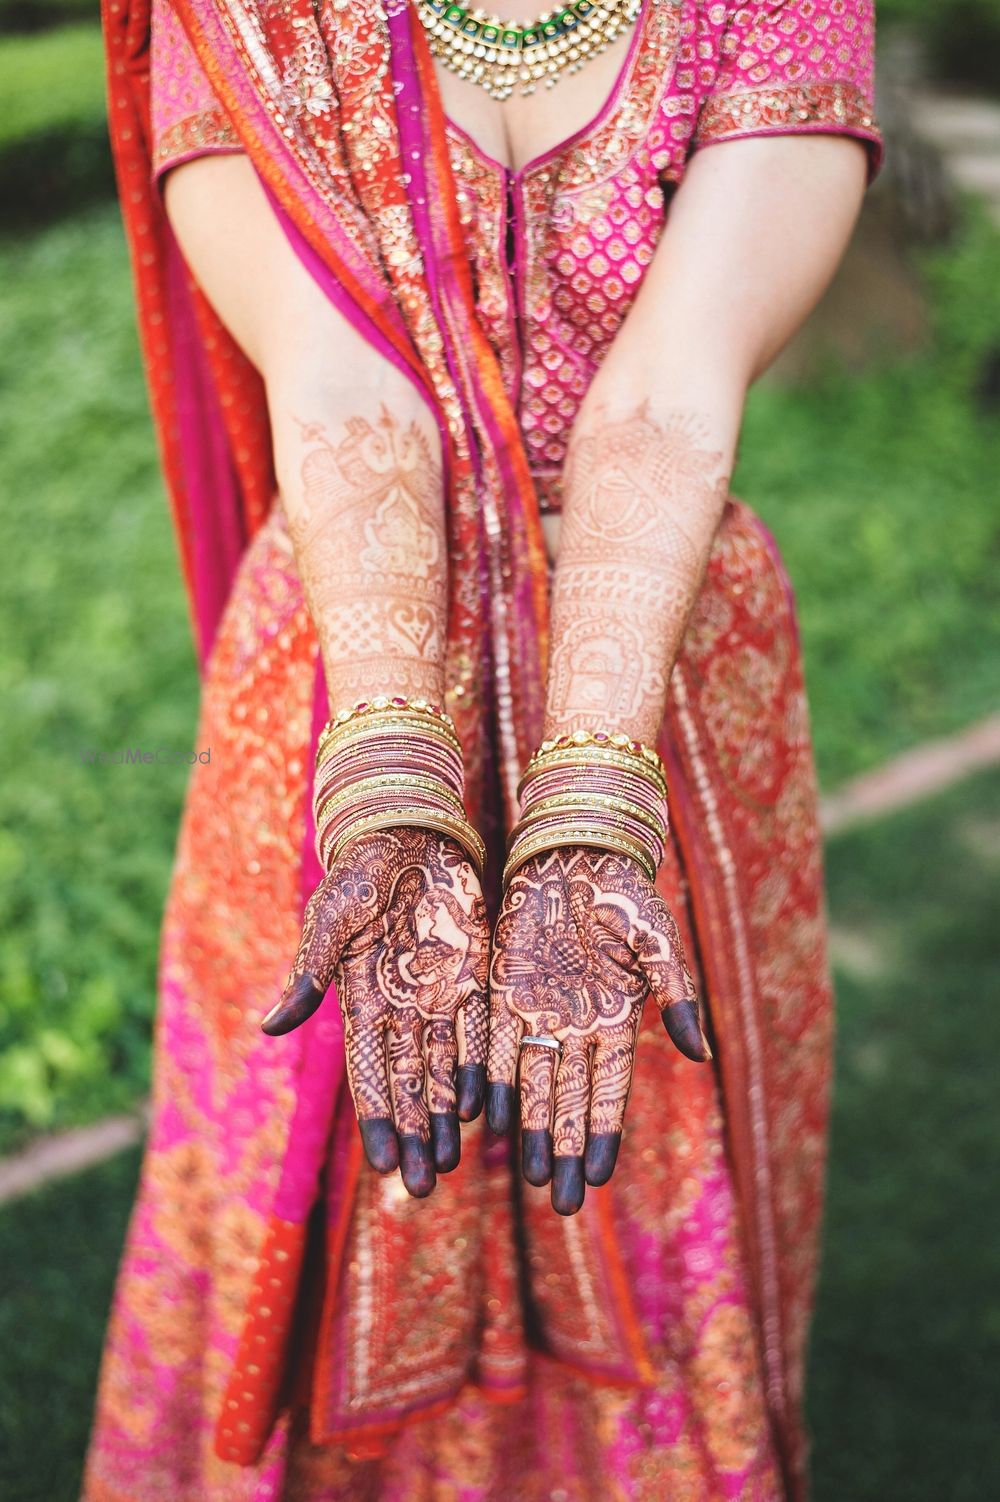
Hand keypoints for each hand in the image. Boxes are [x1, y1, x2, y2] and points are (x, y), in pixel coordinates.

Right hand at [261, 829, 488, 1197]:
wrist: (409, 831)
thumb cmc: (361, 871)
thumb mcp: (332, 917)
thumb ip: (311, 973)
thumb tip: (269, 1029)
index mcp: (361, 999)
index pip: (369, 1073)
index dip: (378, 1120)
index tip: (385, 1165)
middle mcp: (400, 1007)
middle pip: (408, 1084)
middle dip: (413, 1136)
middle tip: (424, 1188)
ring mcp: (438, 995)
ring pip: (443, 1070)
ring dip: (444, 1118)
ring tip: (451, 1164)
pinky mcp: (473, 976)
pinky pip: (478, 1035)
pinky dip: (478, 1073)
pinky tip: (482, 1110)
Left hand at [486, 847, 709, 1214]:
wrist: (576, 852)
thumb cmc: (625, 893)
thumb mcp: (657, 942)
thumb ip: (675, 996)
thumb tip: (701, 1055)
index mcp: (617, 1018)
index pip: (610, 1090)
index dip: (604, 1134)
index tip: (599, 1177)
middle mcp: (576, 1025)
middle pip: (571, 1100)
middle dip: (566, 1151)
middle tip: (562, 1203)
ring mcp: (539, 1011)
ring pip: (533, 1083)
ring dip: (531, 1129)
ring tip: (529, 1175)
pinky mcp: (504, 991)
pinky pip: (497, 1045)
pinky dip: (492, 1081)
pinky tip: (486, 1118)